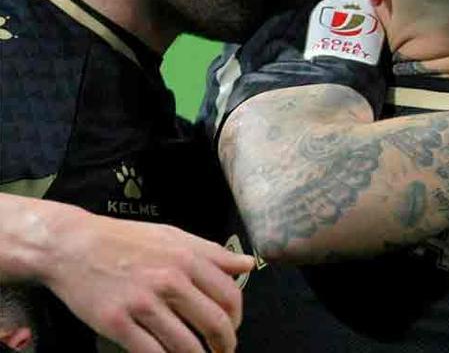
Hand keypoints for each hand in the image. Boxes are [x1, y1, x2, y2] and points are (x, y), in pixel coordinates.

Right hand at [37, 205, 253, 352]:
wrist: (71, 246)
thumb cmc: (125, 240)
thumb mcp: (174, 236)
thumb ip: (213, 253)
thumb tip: (248, 264)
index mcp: (187, 258)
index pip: (229, 296)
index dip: (236, 318)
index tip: (232, 328)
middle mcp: (170, 281)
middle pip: (214, 324)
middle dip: (224, 345)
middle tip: (222, 352)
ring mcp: (142, 303)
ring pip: (185, 345)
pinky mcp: (116, 323)